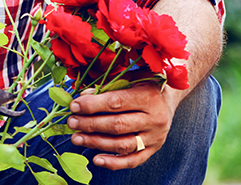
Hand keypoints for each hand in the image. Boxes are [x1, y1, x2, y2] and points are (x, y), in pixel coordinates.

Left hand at [67, 83, 181, 169]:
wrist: (168, 99)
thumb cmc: (143, 84)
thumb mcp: (128, 78)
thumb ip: (107, 87)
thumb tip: (83, 97)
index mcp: (147, 97)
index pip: (116, 102)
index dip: (93, 105)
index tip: (74, 106)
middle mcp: (154, 119)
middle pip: (118, 125)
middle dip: (90, 124)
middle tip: (71, 122)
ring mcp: (155, 137)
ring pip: (123, 145)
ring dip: (96, 143)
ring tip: (76, 138)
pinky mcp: (153, 150)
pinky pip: (132, 161)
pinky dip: (113, 162)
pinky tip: (96, 159)